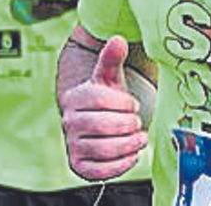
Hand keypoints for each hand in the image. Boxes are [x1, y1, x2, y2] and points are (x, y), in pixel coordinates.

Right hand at [60, 36, 146, 180]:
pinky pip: (98, 171)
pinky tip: (133, 155)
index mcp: (75, 98)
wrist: (97, 119)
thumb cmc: (107, 96)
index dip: (123, 103)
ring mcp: (73, 145)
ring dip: (128, 144)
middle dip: (128, 124)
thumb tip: (118, 39)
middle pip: (101, 126)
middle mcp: (69, 123)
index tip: (134, 104)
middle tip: (139, 122)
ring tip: (141, 138)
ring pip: (102, 149)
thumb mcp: (110, 76)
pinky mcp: (79, 166)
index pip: (98, 99)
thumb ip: (112, 58)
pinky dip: (120, 165)